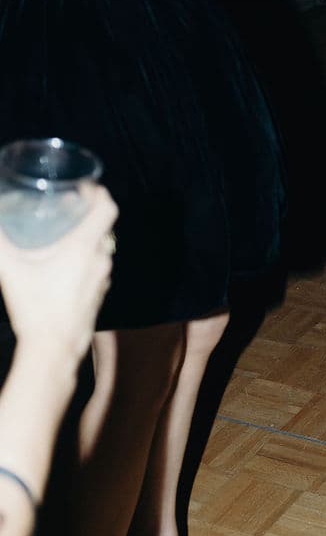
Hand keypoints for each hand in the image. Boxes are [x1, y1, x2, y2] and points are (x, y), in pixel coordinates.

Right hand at [0, 184, 117, 363]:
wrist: (54, 349)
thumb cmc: (35, 308)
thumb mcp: (10, 270)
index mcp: (84, 247)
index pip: (107, 208)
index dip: (99, 192)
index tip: (85, 186)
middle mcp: (100, 259)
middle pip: (106, 225)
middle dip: (91, 212)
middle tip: (71, 205)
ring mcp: (102, 278)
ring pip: (104, 247)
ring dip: (91, 235)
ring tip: (67, 231)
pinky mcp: (99, 295)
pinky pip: (99, 266)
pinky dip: (89, 256)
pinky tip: (67, 263)